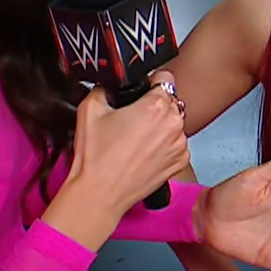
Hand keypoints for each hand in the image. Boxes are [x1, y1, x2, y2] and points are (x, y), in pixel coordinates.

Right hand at [47, 72, 191, 248]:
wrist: (99, 193)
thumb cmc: (96, 156)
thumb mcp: (90, 107)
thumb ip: (106, 87)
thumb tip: (112, 84)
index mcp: (156, 106)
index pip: (165, 77)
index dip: (150, 83)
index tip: (141, 91)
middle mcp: (174, 123)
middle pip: (170, 101)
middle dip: (153, 106)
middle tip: (131, 119)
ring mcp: (180, 144)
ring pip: (174, 123)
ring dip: (161, 126)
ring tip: (135, 140)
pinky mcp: (180, 162)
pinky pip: (176, 144)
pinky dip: (164, 146)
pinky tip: (143, 153)